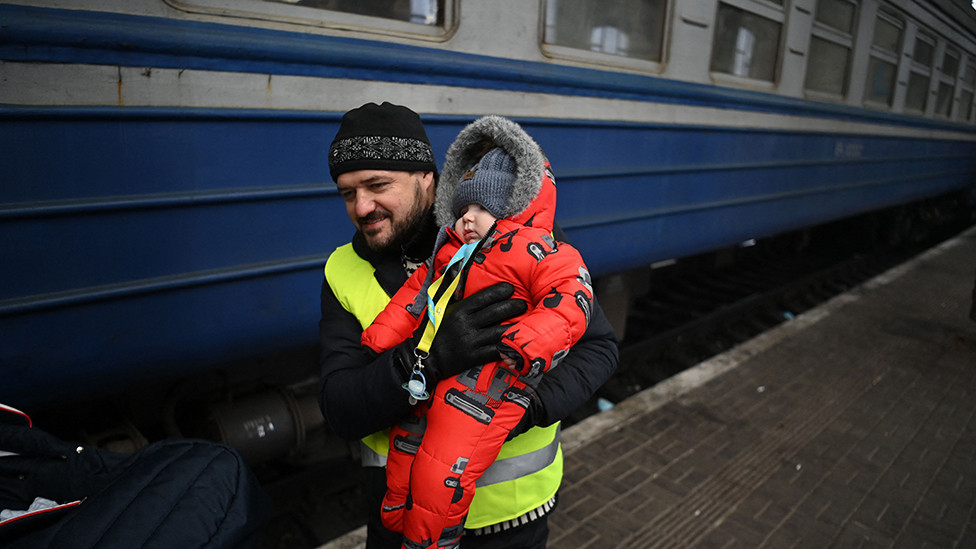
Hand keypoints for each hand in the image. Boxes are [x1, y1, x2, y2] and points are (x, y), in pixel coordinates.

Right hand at [400, 282, 526, 383]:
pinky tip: (515, 342)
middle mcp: (466, 324)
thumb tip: (455, 265)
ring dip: (514, 326)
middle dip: (513, 306)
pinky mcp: (473, 357)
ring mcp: (470, 341)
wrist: (424, 357)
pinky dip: (506, 346)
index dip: (500, 292)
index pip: (484, 297)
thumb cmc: (433, 329)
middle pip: (496, 312)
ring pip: (499, 331)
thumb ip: (450, 287)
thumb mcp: (440, 305)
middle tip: (523, 304)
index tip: (510, 288)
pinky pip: (494, 350)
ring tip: (525, 321)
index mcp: (459, 310)